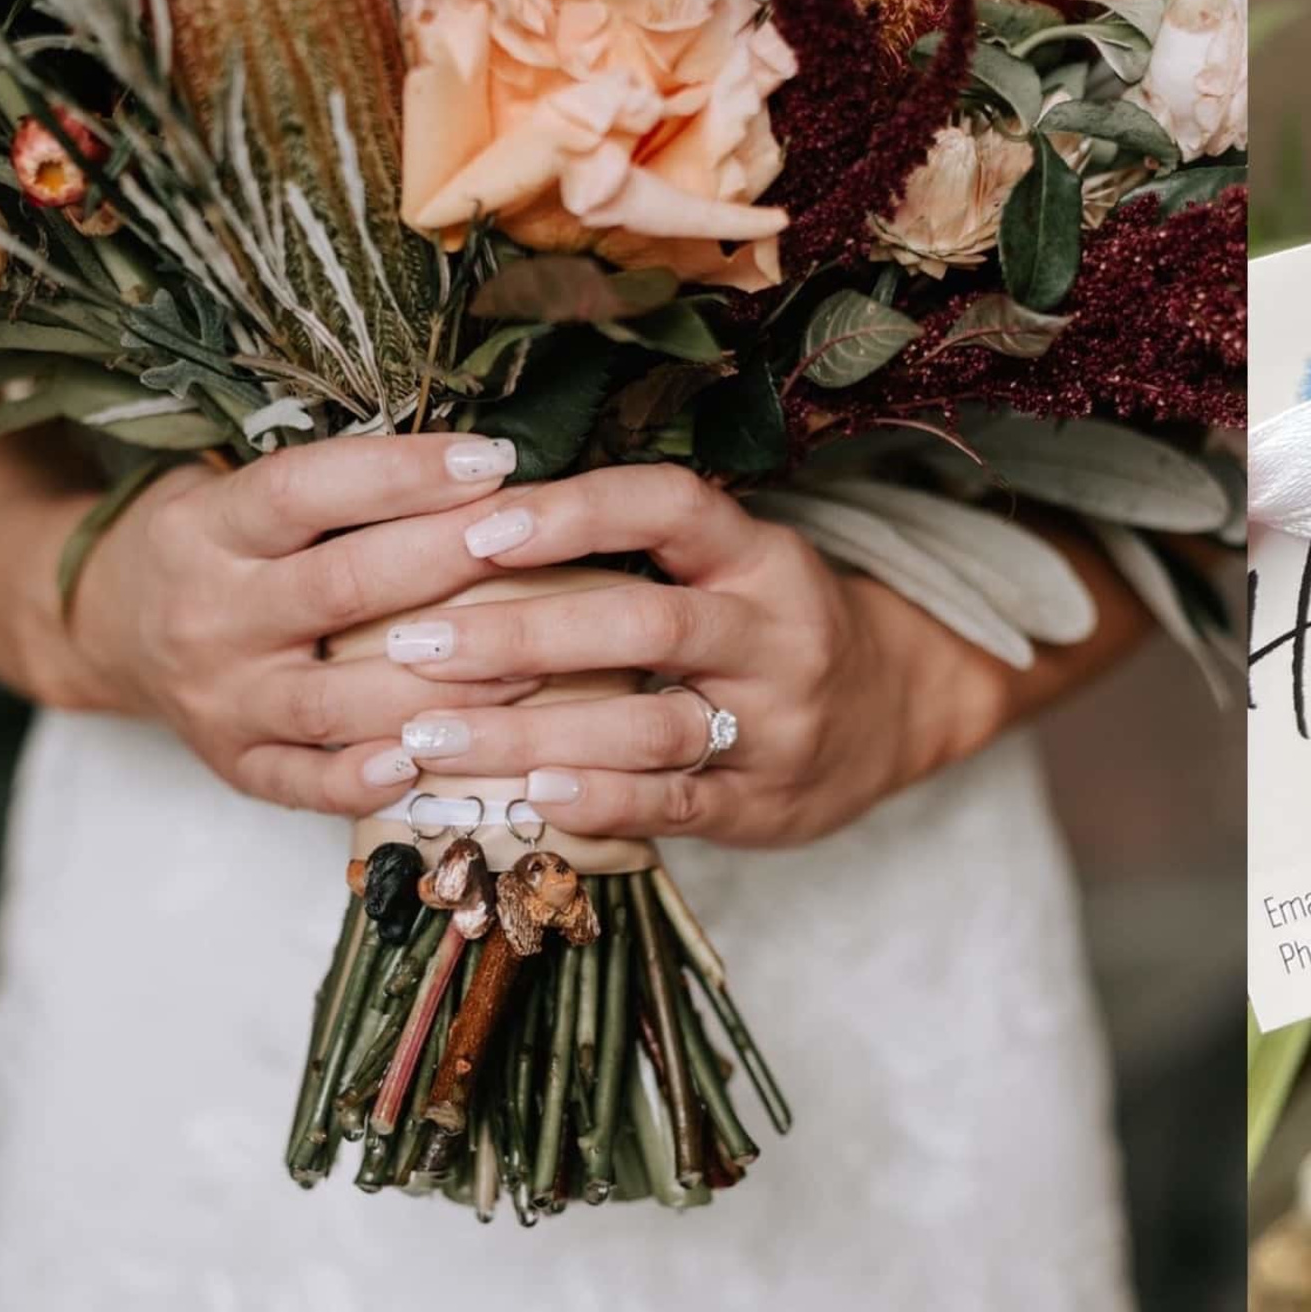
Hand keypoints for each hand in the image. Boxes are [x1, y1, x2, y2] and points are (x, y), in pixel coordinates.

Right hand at [69, 433, 545, 815]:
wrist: (104, 627)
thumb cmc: (210, 539)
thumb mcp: (234, 486)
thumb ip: (330, 480)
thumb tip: (469, 456)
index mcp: (207, 528)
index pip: (306, 489)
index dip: (402, 473)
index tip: (491, 457)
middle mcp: (210, 615)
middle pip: (342, 588)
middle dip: (447, 559)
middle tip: (533, 536)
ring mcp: (220, 699)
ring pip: (338, 700)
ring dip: (442, 683)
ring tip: (533, 658)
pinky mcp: (232, 763)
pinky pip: (302, 783)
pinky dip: (364, 780)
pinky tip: (430, 761)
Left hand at [376, 467, 1010, 848]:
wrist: (898, 709)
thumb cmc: (773, 625)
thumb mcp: (735, 563)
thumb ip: (639, 547)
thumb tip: (474, 514)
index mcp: (760, 556)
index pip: (671, 508)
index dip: (575, 511)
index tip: (475, 524)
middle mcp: (776, 632)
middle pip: (648, 621)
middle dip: (522, 630)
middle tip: (412, 642)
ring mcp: (776, 722)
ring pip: (651, 724)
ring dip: (530, 731)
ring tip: (428, 734)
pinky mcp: (764, 803)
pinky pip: (676, 803)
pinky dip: (599, 800)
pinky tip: (526, 797)